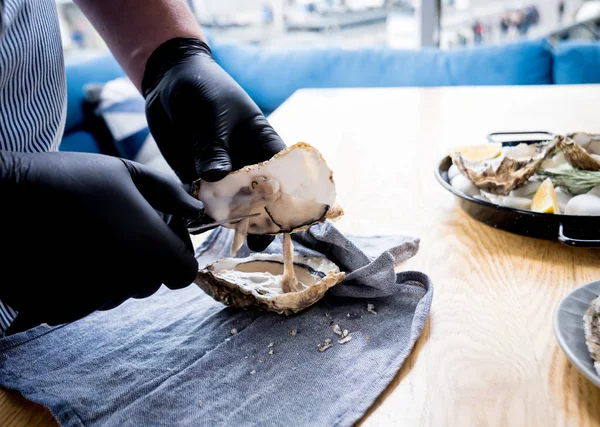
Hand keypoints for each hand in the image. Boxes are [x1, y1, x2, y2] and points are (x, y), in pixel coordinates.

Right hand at [0, 150, 202, 332]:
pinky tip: (64, 255)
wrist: (0, 199)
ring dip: (111, 274)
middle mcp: (125, 282)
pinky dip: (79, 285)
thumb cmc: (67, 179)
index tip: (159, 235)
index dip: (176, 254)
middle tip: (117, 229)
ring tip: (87, 237)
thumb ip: (170, 194)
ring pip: (116, 293)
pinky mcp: (57, 308)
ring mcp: (90, 299)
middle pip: (149, 283)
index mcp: (150, 250)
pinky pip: (83, 302)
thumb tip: (194, 210)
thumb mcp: (126, 173)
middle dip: (142, 261)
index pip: (183, 272)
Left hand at [142, 37, 285, 251]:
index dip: (287, 198)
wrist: (168, 81)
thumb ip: (215, 145)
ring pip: (230, 204)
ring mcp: (221, 173)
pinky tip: (199, 226)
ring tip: (231, 240)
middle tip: (256, 239)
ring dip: (229, 221)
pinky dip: (200, 213)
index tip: (285, 220)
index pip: (282, 175)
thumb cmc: (203, 88)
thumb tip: (216, 177)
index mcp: (262, 145)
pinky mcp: (196, 178)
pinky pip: (201, 200)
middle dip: (259, 218)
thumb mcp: (213, 113)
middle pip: (258, 197)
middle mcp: (245, 163)